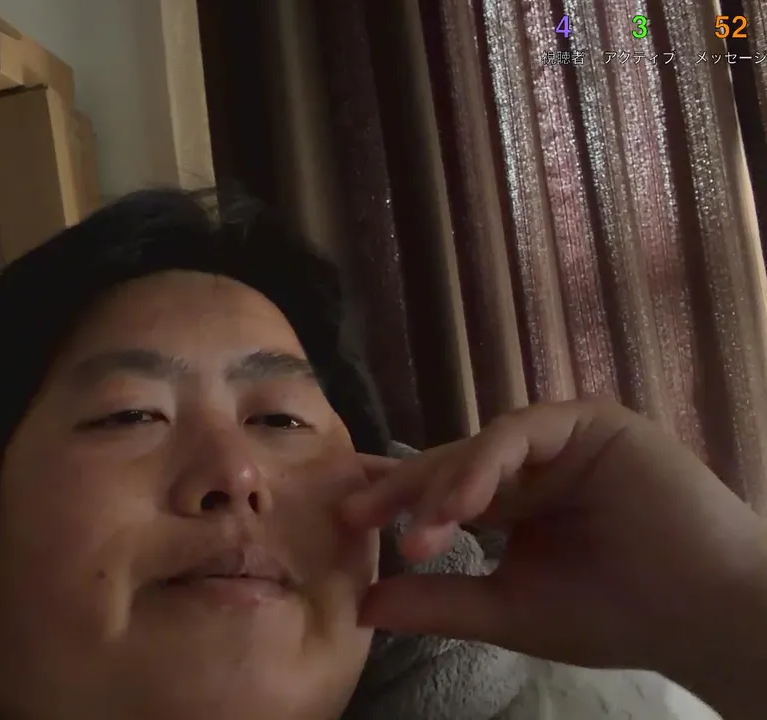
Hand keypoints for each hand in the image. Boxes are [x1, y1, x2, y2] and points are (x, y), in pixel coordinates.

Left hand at [341, 400, 766, 695]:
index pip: (440, 492)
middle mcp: (533, 463)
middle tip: (355, 514)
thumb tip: (361, 605)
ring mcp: (562, 437)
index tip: (346, 527)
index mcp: (515, 500)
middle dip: (401, 489)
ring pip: (479, 447)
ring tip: (417, 534)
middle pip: (450, 463)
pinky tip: (459, 507)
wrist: (701, 617)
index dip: (394, 504)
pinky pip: (521, 434)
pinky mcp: (591, 421)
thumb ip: (439, 601)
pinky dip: (483, 466)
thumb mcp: (508, 609)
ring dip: (442, 488)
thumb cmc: (614, 615)